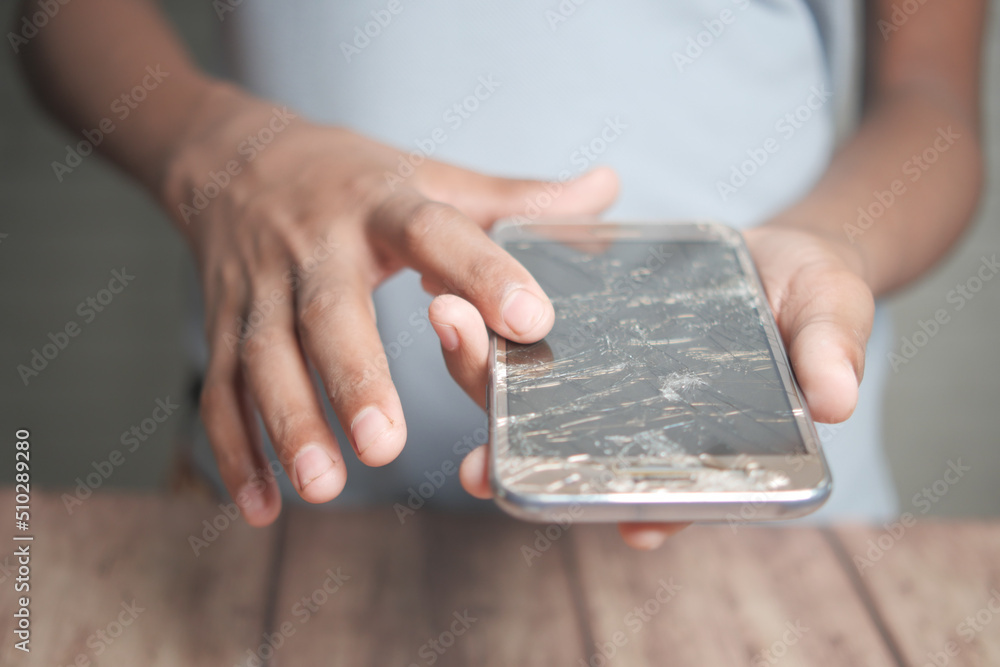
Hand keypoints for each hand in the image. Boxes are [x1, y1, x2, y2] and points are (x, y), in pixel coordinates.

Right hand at [160, 84, 618, 525]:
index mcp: (382, 205)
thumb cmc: (354, 179)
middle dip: (353, 376)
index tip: (531, 321)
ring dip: (287, 425)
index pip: (435, 232)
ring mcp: (260, 286)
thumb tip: (608, 188)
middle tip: (387, 443)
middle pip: (326, 310)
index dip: (482, 271)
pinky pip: (219, 389)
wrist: (237, 157)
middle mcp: (315, 244)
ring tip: (323, 486)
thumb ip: (516, 199)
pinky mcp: (223, 323)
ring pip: (262, 358)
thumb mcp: (433, 176)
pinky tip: (264, 507)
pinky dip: (234, 450)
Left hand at [427, 224, 871, 549]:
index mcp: (700, 442)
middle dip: (520, 460)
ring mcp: (596, 379)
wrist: (774, 252)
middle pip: (569, 453)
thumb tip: (838, 400)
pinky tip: (454, 282)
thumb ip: (832, 350)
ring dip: (482, 374)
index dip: (640, 514)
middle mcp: (633, 421)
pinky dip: (486, 318)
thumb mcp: (832, 309)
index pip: (666, 494)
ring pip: (528, 396)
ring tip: (446, 321)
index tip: (617, 526)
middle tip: (475, 465)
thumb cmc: (811, 296)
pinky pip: (523, 335)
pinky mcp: (574, 329)